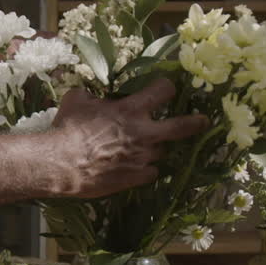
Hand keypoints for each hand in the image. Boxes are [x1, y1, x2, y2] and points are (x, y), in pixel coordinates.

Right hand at [49, 76, 208, 198]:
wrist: (61, 163)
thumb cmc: (68, 128)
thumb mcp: (77, 100)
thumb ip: (92, 95)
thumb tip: (93, 94)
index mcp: (131, 109)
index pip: (163, 91)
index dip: (166, 87)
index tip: (167, 88)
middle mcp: (143, 132)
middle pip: (181, 126)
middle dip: (196, 122)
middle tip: (204, 121)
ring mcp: (143, 157)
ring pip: (162, 151)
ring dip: (155, 148)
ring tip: (142, 148)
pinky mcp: (136, 177)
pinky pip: (151, 172)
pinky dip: (146, 169)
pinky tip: (135, 167)